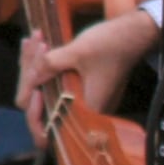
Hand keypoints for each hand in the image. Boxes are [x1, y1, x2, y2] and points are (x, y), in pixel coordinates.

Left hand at [19, 11, 162, 116]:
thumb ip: (50, 65)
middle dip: (30, 75)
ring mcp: (80, 98)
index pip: (46, 131)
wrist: (133, 34)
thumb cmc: (111, 44)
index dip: (33, 113)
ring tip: (33, 39)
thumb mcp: (77, 52)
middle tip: (32, 46)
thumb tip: (29, 77)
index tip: (33, 88)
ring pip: (45, 89)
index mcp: (86, 111)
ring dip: (34, 64)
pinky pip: (53, 80)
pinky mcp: (79, 86)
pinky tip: (36, 43)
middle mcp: (83, 111)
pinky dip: (43, 63)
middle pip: (41, 105)